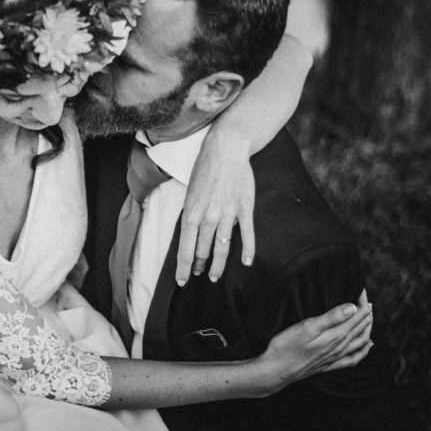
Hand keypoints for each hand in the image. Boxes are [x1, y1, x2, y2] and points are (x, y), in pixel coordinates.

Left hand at [178, 135, 255, 285]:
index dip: (183, 268)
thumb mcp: (189, 193)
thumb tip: (191, 235)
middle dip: (199, 266)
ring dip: (218, 264)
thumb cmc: (204, 169)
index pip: (185, 249)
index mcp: (191, 213)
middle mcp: (208, 217)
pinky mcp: (244, 208)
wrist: (226, 149)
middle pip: (202, 250)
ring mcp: (228, 214)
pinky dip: (248, 250)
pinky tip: (247, 262)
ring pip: (222, 247)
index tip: (182, 281)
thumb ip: (191, 215)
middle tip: (198, 274)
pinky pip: (247, 234)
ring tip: (215, 276)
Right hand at [259, 290, 372, 393]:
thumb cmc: (287, 346)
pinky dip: (364, 350)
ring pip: (361, 342)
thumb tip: (353, 308)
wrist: (277, 370)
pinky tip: (367, 345)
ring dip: (367, 328)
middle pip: (360, 328)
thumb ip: (331, 317)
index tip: (361, 289)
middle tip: (366, 299)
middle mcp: (340, 347)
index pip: (356, 316)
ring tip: (369, 317)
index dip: (361, 302)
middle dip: (366, 312)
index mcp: (336, 335)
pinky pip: (354, 358)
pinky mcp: (330, 365)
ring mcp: (336, 357)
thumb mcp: (307, 327)